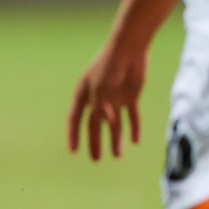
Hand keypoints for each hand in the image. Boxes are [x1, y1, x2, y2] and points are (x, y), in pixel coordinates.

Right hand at [68, 43, 147, 160]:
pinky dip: (133, 127)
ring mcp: (115, 98)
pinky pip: (132, 116)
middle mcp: (97, 98)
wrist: (129, 48)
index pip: (76, 119)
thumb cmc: (108, 66)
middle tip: (95, 160)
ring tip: (117, 155)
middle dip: (95, 142)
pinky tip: (134, 140)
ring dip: (115, 139)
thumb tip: (105, 125)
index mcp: (83, 94)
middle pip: (94, 124)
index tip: (74, 151)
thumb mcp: (100, 89)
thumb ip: (101, 108)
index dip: (74, 135)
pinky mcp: (131, 96)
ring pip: (114, 123)